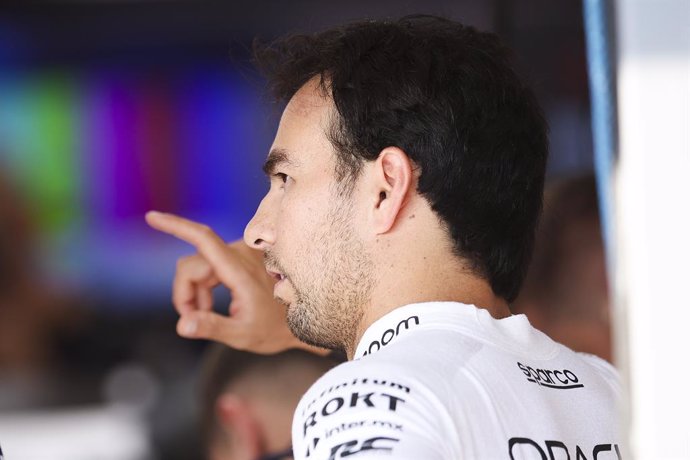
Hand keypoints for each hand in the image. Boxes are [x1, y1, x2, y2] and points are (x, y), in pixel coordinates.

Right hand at [145, 211, 327, 354]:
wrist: (298, 322)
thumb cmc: (274, 330)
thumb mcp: (242, 335)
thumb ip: (211, 327)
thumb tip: (182, 324)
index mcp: (241, 270)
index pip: (204, 239)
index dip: (177, 226)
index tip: (152, 217)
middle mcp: (240, 255)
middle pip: (191, 266)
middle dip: (184, 293)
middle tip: (192, 320)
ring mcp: (239, 255)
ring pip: (195, 268)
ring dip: (193, 293)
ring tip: (206, 316)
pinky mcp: (238, 258)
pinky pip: (205, 267)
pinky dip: (202, 287)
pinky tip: (211, 306)